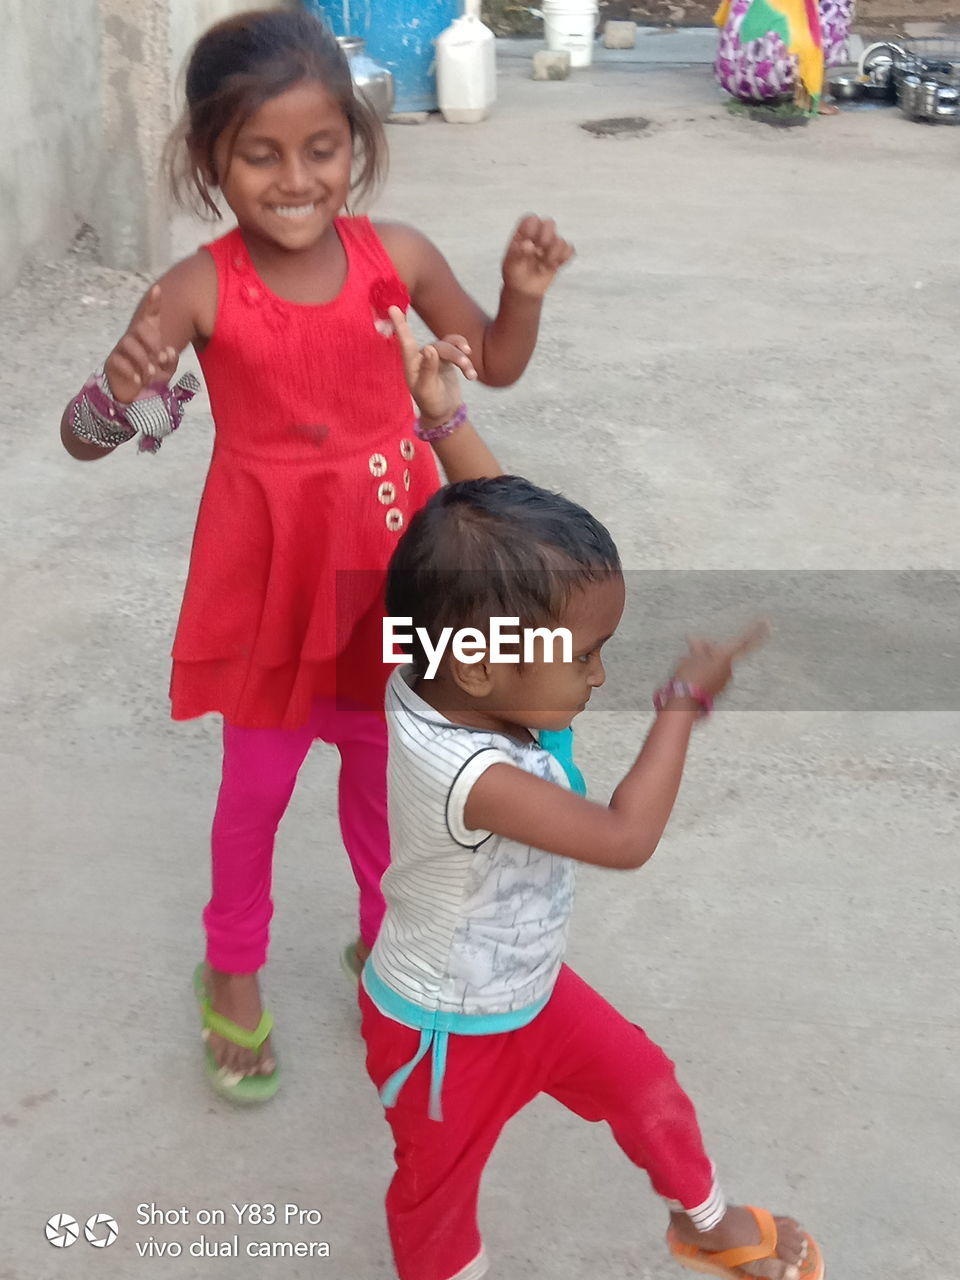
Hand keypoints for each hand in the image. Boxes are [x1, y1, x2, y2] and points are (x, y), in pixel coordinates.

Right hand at [104, 285, 178, 403]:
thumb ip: (171, 360)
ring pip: (129, 344)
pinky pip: (119, 361)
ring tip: (151, 373)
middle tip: (161, 358)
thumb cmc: (151, 375)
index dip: (153, 302)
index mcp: (148, 336)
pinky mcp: (113, 362)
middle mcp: (134, 337)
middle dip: (153, 342)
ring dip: (143, 359)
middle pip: (140, 327)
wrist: (133, 392)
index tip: (157, 289)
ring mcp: (122, 349)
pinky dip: (130, 371)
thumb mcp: (166, 369)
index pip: (150, 315)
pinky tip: (139, 380)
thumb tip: (169, 350)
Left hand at [389, 306, 476, 425]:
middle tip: (468, 370)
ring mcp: (435, 356)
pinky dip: (466, 358)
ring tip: (471, 374)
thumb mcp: (428, 390)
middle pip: (440, 345)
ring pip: (451, 346)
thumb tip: (430, 348)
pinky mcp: (447, 358)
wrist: (444, 412)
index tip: (392, 307)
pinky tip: (471, 373)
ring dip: (463, 358)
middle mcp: (422, 357)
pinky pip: (457, 348)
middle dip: (456, 356)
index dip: (400, 324)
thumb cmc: (431, 404)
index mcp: (412, 364)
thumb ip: (428, 369)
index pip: (406, 341)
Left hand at [501, 215, 574, 298]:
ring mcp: (550, 244)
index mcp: (524, 232)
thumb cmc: (514, 273)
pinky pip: (569, 250)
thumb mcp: (511, 263)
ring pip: (560, 240)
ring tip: (543, 266)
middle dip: (546, 239)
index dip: (532, 229)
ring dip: (552, 255)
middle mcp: (538, 235)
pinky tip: (553, 266)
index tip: (528, 243)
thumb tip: (528, 245)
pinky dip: (563, 259)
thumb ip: (519, 253)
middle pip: (549, 223)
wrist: (523, 289)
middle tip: (538, 253)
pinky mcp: (560, 254)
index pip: (532, 220)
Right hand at [671, 620, 768, 701]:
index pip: (746, 641)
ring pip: (716, 663)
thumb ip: (697, 647)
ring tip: (687, 663)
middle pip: (722, 651)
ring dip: (705, 659)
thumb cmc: (689, 676)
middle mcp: (730, 669)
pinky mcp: (719, 689)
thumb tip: (694, 638)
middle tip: (692, 643)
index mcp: (726, 657)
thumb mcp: (690, 657)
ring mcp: (725, 680)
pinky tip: (691, 674)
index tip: (766, 620)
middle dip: (710, 648)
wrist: (686, 703)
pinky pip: (713, 674)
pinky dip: (704, 670)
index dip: (757, 630)